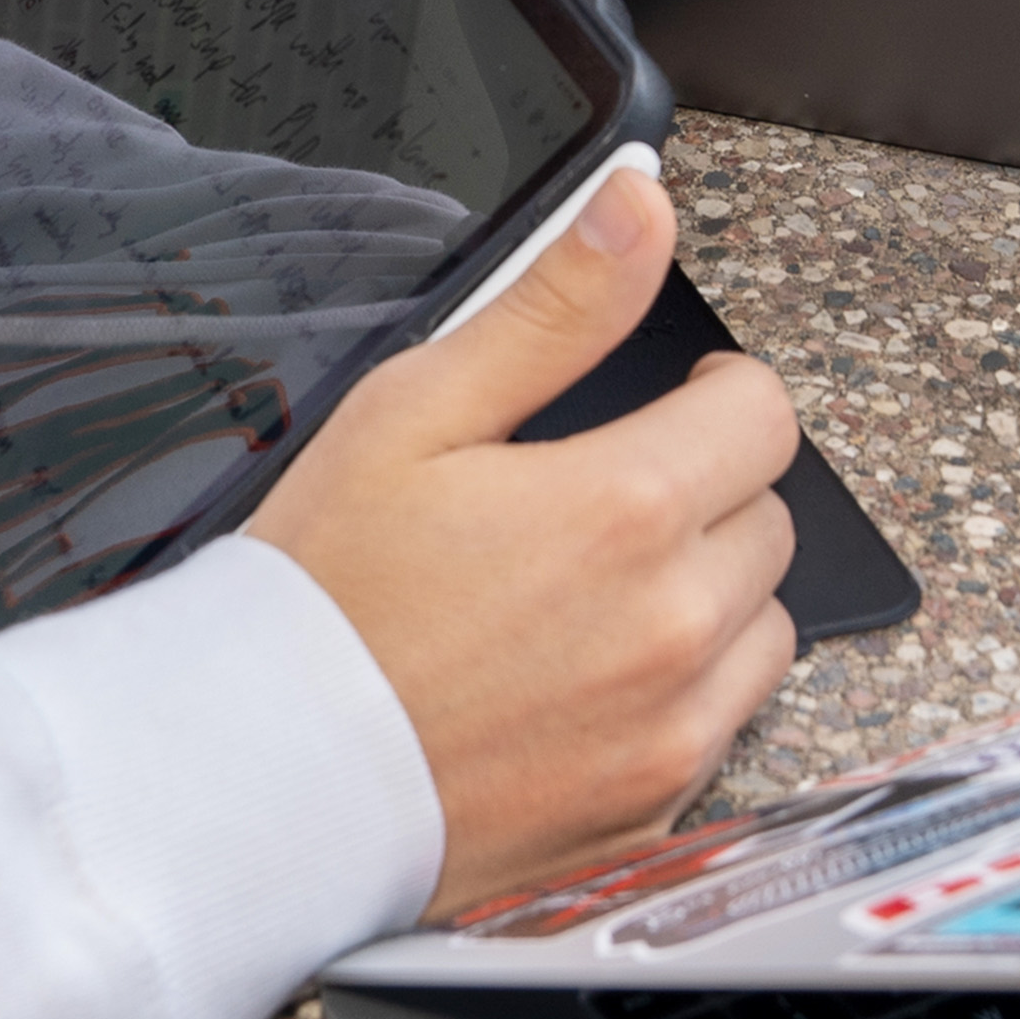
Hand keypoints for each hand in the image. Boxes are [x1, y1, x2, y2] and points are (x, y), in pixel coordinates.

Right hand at [246, 164, 805, 914]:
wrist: (252, 781)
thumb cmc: (320, 596)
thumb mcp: (418, 410)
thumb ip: (556, 303)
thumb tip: (641, 203)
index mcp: (627, 506)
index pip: (761, 413)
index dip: (714, 394)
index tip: (670, 406)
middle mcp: (674, 624)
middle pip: (767, 517)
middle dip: (702, 495)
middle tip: (598, 509)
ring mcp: (669, 729)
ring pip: (763, 627)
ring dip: (708, 600)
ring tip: (592, 600)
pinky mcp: (651, 815)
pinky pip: (723, 729)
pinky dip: (679, 701)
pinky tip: (582, 689)